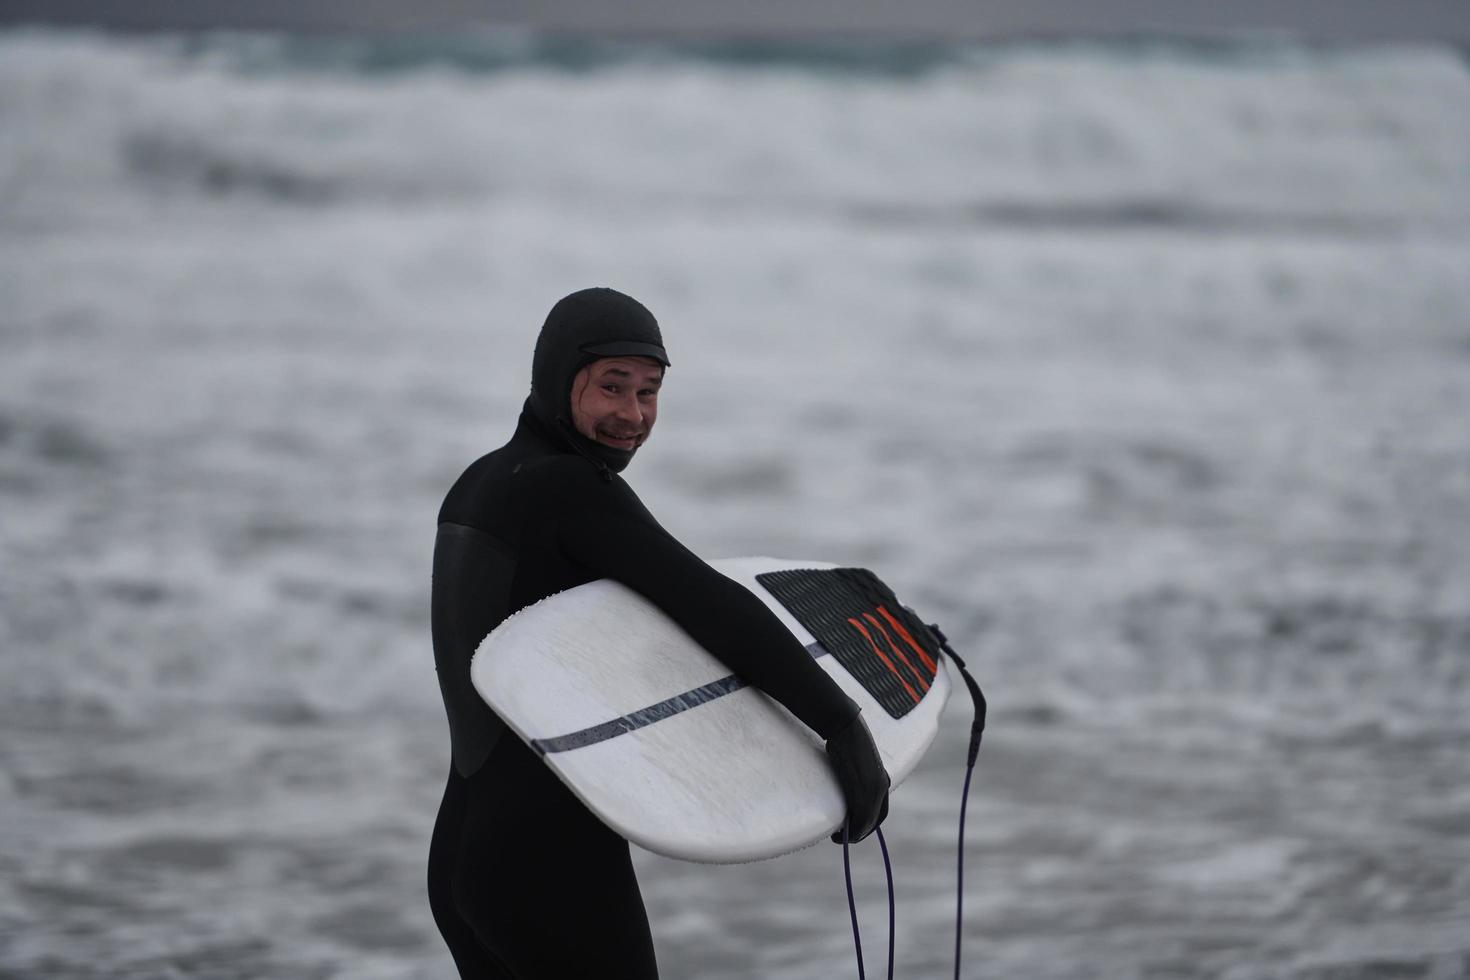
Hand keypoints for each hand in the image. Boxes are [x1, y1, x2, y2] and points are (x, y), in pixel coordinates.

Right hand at [825, 712, 890, 842]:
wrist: (845, 726)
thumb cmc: (845, 740)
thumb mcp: (854, 762)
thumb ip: (854, 776)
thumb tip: (844, 784)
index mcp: (881, 779)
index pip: (879, 810)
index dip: (867, 822)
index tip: (853, 828)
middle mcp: (882, 786)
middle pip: (876, 819)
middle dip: (862, 831)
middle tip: (846, 838)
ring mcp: (875, 788)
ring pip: (869, 821)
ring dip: (856, 833)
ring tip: (841, 838)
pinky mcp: (865, 788)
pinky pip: (863, 817)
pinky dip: (854, 829)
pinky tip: (842, 833)